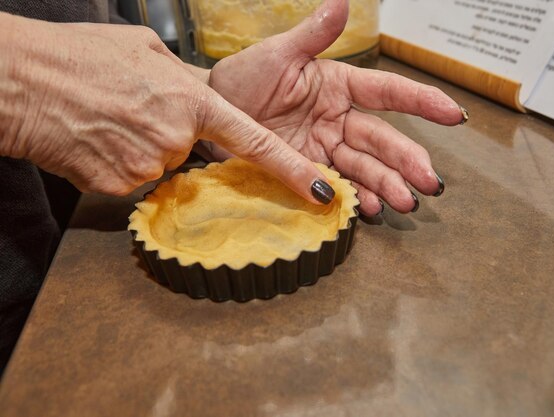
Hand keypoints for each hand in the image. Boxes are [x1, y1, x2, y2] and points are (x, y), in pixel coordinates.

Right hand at [0, 13, 333, 204]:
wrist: (19, 82)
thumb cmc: (78, 59)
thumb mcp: (144, 51)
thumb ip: (183, 78)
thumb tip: (196, 93)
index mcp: (192, 101)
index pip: (255, 142)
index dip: (293, 170)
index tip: (323, 192)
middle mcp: (177, 139)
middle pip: (195, 152)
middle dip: (176, 135)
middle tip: (136, 109)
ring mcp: (149, 166)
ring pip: (163, 166)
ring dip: (145, 146)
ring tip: (112, 119)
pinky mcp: (120, 188)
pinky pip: (135, 178)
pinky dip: (122, 161)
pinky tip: (99, 139)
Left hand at [207, 0, 465, 215]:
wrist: (207, 116)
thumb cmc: (241, 80)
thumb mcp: (276, 54)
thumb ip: (312, 34)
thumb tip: (342, 1)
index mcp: (338, 86)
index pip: (387, 92)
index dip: (421, 102)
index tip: (452, 114)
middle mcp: (338, 119)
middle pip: (381, 140)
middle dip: (408, 160)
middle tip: (431, 182)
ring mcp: (324, 148)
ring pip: (364, 167)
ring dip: (388, 185)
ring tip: (407, 201)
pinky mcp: (308, 171)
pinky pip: (336, 185)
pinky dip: (355, 198)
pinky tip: (371, 209)